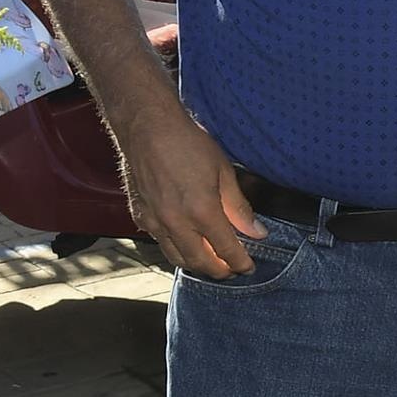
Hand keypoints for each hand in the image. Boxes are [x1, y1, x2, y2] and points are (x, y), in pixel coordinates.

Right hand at [116, 103, 265, 276]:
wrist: (147, 126)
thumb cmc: (186, 142)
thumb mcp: (223, 172)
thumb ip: (239, 208)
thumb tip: (256, 232)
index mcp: (202, 212)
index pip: (227, 251)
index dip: (241, 263)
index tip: (248, 266)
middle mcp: (177, 223)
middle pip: (202, 263)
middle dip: (220, 271)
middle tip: (231, 269)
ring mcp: (155, 221)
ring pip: (177, 258)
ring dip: (197, 264)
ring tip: (210, 261)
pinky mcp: (140, 215)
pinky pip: (160, 242)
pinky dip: (175, 249)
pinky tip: (185, 242)